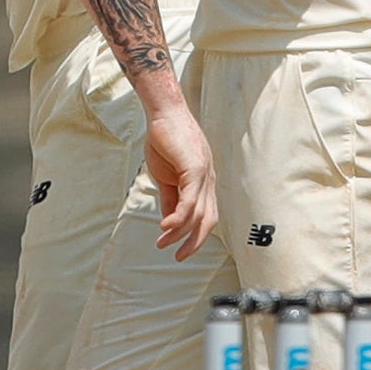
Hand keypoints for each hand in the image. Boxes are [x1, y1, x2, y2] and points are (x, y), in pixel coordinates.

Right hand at [143, 106, 217, 259]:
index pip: (205, 215)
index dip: (194, 235)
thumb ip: (170, 198)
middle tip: (178, 257)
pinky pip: (189, 200)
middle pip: (208, 220)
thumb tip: (169, 220)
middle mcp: (208, 181)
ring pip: (197, 213)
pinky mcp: (194, 168)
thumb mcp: (165, 175)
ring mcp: (204, 174)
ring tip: (163, 243)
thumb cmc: (164, 139)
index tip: (179, 249)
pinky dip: (178, 217)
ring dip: (179, 232)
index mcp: (202, 183)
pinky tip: (165, 227)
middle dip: (194, 242)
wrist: (163, 113)